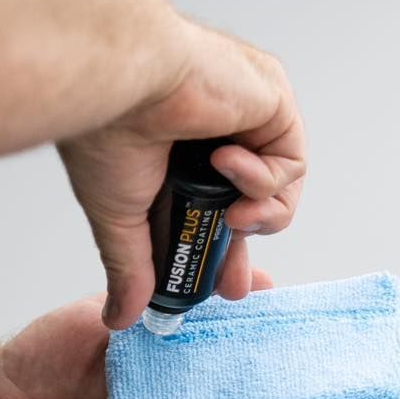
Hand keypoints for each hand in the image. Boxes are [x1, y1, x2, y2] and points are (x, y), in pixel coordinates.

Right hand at [57, 15, 305, 329]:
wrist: (122, 81)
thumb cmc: (107, 130)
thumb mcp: (120, 217)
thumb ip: (132, 267)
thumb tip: (120, 317)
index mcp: (176, 152)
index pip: (215, 208)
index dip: (223, 251)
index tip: (222, 290)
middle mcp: (214, 132)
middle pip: (253, 203)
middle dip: (247, 247)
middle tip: (234, 285)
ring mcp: (247, 117)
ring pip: (280, 191)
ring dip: (259, 214)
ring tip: (230, 212)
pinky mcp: (275, 104)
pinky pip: (292, 164)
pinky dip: (263, 177)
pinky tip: (226, 160)